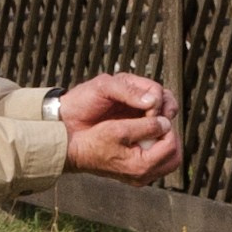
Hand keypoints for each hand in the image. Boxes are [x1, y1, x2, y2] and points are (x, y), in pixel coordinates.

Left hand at [56, 70, 178, 131]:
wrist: (65, 124)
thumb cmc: (81, 101)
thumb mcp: (102, 89)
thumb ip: (127, 91)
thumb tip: (153, 101)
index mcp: (132, 87)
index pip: (158, 91)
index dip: (159, 103)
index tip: (150, 115)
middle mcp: (138, 101)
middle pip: (166, 104)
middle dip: (166, 114)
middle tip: (160, 125)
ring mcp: (136, 118)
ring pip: (162, 121)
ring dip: (163, 128)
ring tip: (157, 136)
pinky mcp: (133, 134)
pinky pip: (151, 137)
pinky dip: (155, 140)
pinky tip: (150, 144)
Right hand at [64, 107, 183, 186]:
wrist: (74, 153)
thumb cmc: (93, 140)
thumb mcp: (119, 128)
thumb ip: (146, 125)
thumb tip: (166, 123)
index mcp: (140, 166)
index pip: (170, 145)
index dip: (167, 127)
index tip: (156, 116)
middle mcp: (143, 176)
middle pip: (174, 157)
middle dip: (170, 137)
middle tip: (159, 122)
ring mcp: (139, 177)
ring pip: (168, 161)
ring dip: (164, 142)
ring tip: (152, 128)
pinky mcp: (135, 174)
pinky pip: (157, 162)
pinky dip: (156, 148)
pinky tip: (144, 136)